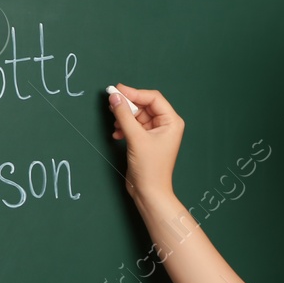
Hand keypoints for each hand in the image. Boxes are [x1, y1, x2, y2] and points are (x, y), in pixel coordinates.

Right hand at [106, 83, 182, 203]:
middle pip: (144, 105)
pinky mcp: (146, 141)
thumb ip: (124, 115)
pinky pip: (134, 126)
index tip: (117, 90)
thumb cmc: (150, 168)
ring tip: (115, 125)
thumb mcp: (136, 138)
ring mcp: (156, 133)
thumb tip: (114, 97)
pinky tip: (117, 134)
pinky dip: (124, 127)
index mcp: (171, 121)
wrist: (149, 192)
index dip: (134, 93)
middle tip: (112, 104)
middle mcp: (166, 125)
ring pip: (137, 116)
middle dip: (128, 106)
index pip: (152, 98)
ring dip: (124, 118)